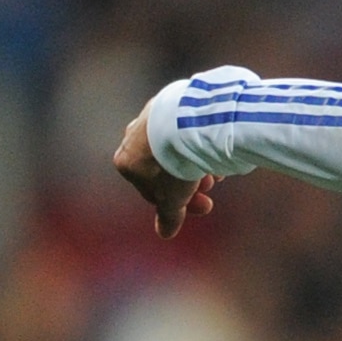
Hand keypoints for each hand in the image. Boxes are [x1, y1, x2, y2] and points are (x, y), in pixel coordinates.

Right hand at [112, 111, 213, 237]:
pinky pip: (183, 132)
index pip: (152, 191)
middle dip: (189, 185)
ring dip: (196, 166)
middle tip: (210, 192)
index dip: (179, 203)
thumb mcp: (172, 198)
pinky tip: (214, 153)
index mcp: (125, 163)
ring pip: (175, 151)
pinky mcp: (167, 106)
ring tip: (216, 173)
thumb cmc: (171, 166)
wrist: (182, 125)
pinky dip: (197, 146)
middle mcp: (131, 139)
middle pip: (165, 171)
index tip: (204, 206)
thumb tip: (165, 234)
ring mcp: (148, 120)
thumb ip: (168, 216)